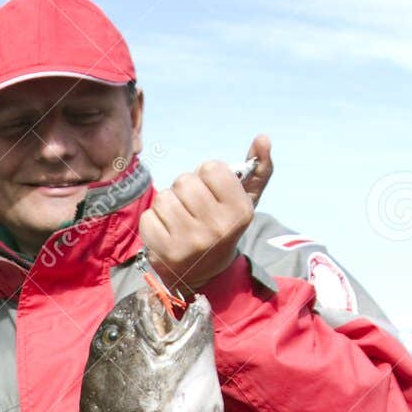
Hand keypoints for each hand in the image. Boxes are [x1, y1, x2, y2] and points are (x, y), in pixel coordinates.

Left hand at [139, 134, 273, 294]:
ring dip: (168, 205)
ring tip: (179, 220)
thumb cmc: (222, 226)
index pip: (211, 168)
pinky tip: (166, 232)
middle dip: (185, 190)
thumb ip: (258, 168)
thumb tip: (263, 138)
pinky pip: (148, 218)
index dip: (207, 176)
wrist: (203, 273)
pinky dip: (153, 221)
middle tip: (192, 208)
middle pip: (185, 181)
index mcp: (240, 212)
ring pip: (164, 197)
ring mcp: (190, 243)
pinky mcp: (165, 253)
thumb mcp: (245, 201)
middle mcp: (217, 228)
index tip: (211, 193)